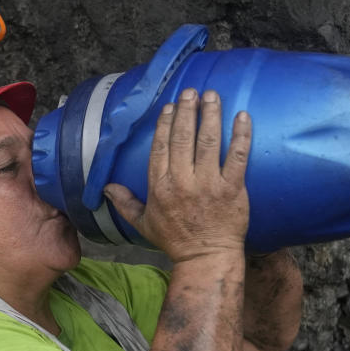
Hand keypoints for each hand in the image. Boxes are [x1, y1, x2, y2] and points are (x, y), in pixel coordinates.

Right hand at [103, 88, 250, 262]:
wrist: (206, 258)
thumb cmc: (175, 240)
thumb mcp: (143, 223)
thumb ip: (125, 203)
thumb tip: (106, 188)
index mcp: (160, 187)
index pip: (161, 146)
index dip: (166, 123)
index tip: (171, 106)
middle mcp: (182, 182)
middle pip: (184, 138)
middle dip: (187, 110)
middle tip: (192, 92)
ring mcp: (209, 184)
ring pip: (209, 141)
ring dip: (210, 114)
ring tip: (212, 95)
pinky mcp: (233, 188)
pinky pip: (238, 156)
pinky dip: (241, 135)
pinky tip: (242, 116)